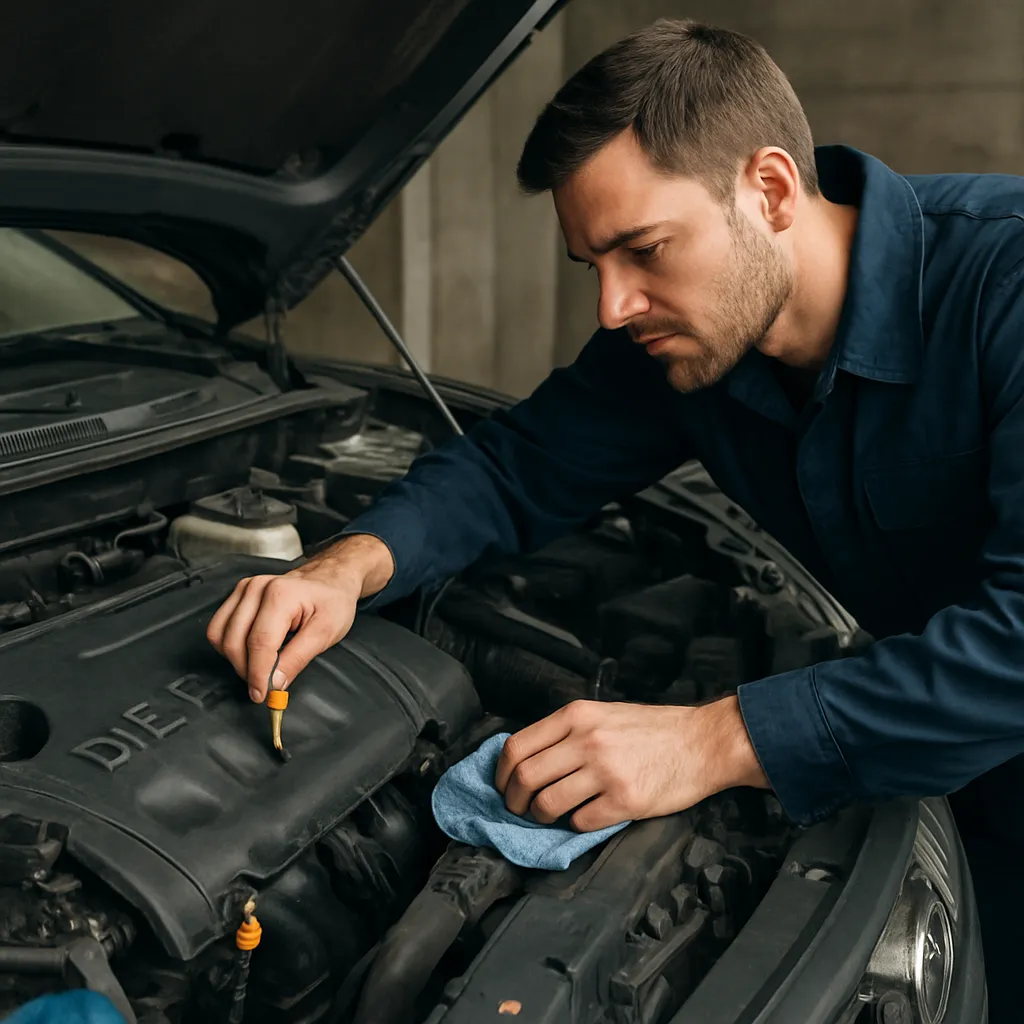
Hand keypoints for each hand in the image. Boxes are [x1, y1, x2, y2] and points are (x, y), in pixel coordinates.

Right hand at [206, 534, 394, 701]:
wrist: (330, 580)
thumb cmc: (332, 602)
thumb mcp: (326, 632)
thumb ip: (298, 658)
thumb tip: (275, 684)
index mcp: (281, 594)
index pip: (260, 643)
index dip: (258, 674)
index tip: (262, 696)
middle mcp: (256, 588)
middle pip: (235, 642)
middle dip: (247, 671)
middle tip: (266, 685)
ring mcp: (243, 589)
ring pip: (220, 636)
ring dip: (236, 660)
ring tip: (260, 668)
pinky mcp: (237, 594)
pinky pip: (218, 627)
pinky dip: (229, 646)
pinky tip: (250, 652)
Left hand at [494, 697, 768, 831]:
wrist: (701, 742)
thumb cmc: (651, 729)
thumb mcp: (603, 714)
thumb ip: (566, 731)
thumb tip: (527, 759)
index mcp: (577, 715)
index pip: (517, 747)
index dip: (500, 774)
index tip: (502, 787)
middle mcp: (587, 740)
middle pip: (525, 778)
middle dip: (514, 801)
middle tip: (519, 810)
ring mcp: (606, 772)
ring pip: (547, 804)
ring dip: (541, 817)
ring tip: (548, 817)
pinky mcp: (625, 801)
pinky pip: (580, 822)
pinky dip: (575, 825)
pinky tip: (585, 817)